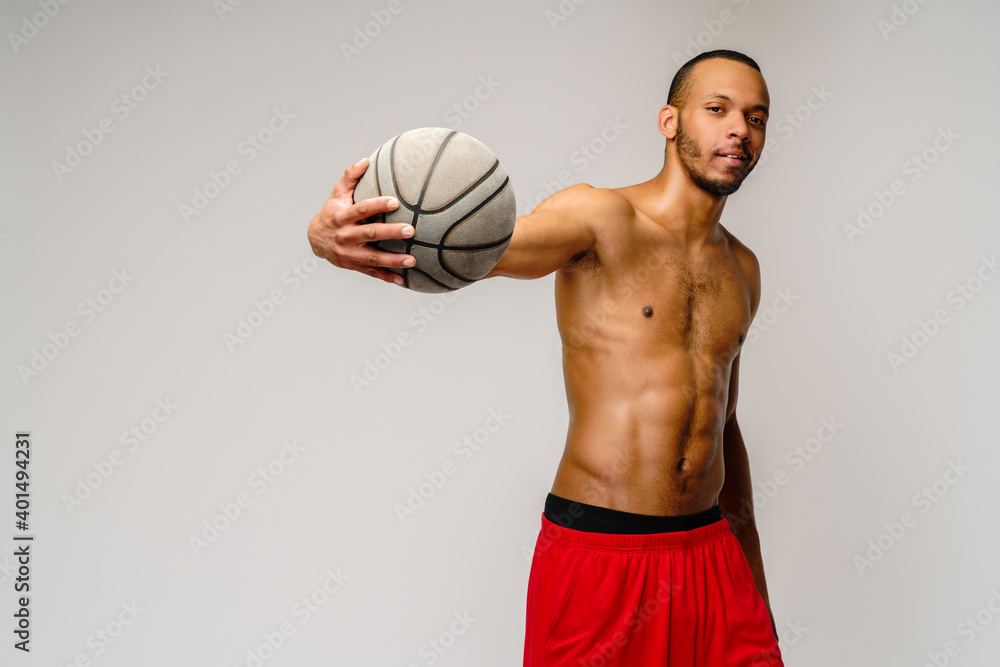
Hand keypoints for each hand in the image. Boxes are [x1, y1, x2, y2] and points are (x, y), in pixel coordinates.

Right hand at [307, 158, 415, 284]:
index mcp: (342, 216)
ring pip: (372, 258)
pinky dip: (386, 277)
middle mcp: (345, 236)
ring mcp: (348, 253)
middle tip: (411, 230)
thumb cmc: (332, 213)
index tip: (396, 201)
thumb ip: (350, 177)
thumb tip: (366, 160)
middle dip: (391, 232)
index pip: (361, 209)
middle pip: (370, 234)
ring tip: (412, 260)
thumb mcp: (337, 195)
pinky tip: (402, 279)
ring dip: (393, 260)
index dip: (378, 205)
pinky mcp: (353, 266)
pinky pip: (371, 273)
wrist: (315, 240)